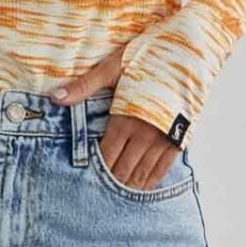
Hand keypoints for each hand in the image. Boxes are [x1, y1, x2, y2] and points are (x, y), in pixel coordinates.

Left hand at [50, 44, 180, 191]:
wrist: (191, 51)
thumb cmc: (150, 54)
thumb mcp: (113, 67)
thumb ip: (84, 86)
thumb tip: (54, 97)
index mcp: (125, 120)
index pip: (105, 157)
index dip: (95, 171)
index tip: (84, 178)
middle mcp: (144, 135)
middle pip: (122, 171)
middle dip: (109, 182)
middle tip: (96, 193)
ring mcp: (163, 140)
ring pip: (142, 175)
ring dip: (127, 186)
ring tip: (114, 196)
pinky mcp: (180, 140)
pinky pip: (163, 170)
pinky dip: (150, 182)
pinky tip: (141, 188)